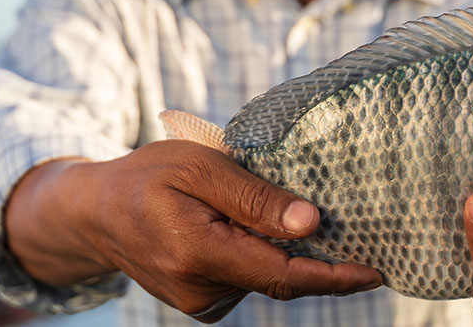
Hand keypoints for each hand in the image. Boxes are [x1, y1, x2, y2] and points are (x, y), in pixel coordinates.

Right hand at [5, 140, 380, 321]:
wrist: (95, 213)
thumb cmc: (146, 178)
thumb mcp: (199, 167)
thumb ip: (254, 198)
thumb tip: (311, 223)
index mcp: (199, 254)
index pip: (284, 276)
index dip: (335, 276)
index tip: (377, 271)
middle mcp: (201, 291)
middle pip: (279, 277)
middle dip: (316, 256)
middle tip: (349, 221)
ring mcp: (200, 303)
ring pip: (264, 278)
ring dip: (281, 250)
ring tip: (264, 208)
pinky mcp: (201, 304)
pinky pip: (246, 280)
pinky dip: (259, 256)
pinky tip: (245, 228)